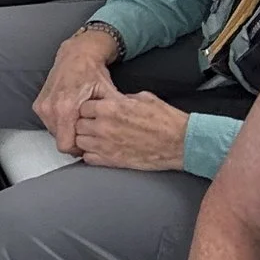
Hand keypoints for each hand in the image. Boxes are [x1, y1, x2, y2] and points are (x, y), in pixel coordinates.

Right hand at [33, 24, 121, 151]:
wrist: (77, 54)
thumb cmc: (93, 73)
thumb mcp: (108, 94)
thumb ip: (114, 115)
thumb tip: (124, 133)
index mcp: (65, 108)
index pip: (66, 145)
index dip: (79, 148)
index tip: (90, 141)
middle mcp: (49, 109)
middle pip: (60, 140)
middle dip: (74, 139)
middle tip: (88, 129)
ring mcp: (42, 107)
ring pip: (54, 133)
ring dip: (66, 131)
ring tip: (80, 120)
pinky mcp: (38, 105)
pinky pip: (49, 124)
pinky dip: (60, 123)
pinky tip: (71, 114)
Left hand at [73, 90, 190, 171]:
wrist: (180, 143)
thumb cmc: (166, 120)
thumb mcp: (143, 98)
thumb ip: (122, 99)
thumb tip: (115, 100)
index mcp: (110, 108)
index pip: (83, 107)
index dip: (90, 110)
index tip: (95, 112)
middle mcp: (103, 126)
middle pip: (79, 125)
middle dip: (86, 124)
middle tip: (95, 126)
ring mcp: (105, 145)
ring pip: (80, 142)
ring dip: (86, 140)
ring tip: (97, 138)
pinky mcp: (112, 161)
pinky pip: (88, 158)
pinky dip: (91, 155)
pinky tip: (100, 151)